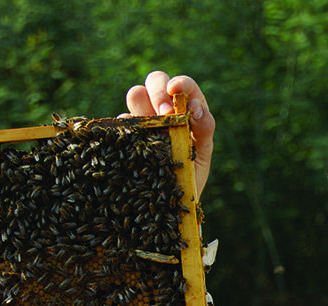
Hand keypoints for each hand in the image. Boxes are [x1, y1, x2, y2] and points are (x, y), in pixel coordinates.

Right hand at [124, 71, 214, 197]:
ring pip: (135, 93)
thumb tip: (196, 108)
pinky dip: (128, 126)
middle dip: (159, 91)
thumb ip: (204, 129)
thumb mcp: (202, 154)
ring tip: (152, 125)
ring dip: (142, 103)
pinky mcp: (127, 134)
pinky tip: (137, 143)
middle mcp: (164, 110)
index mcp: (188, 111)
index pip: (185, 86)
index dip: (181, 84)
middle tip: (164, 113)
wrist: (169, 204)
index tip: (176, 91)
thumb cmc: (190, 176)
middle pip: (156, 80)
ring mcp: (144, 120)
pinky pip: (123, 121)